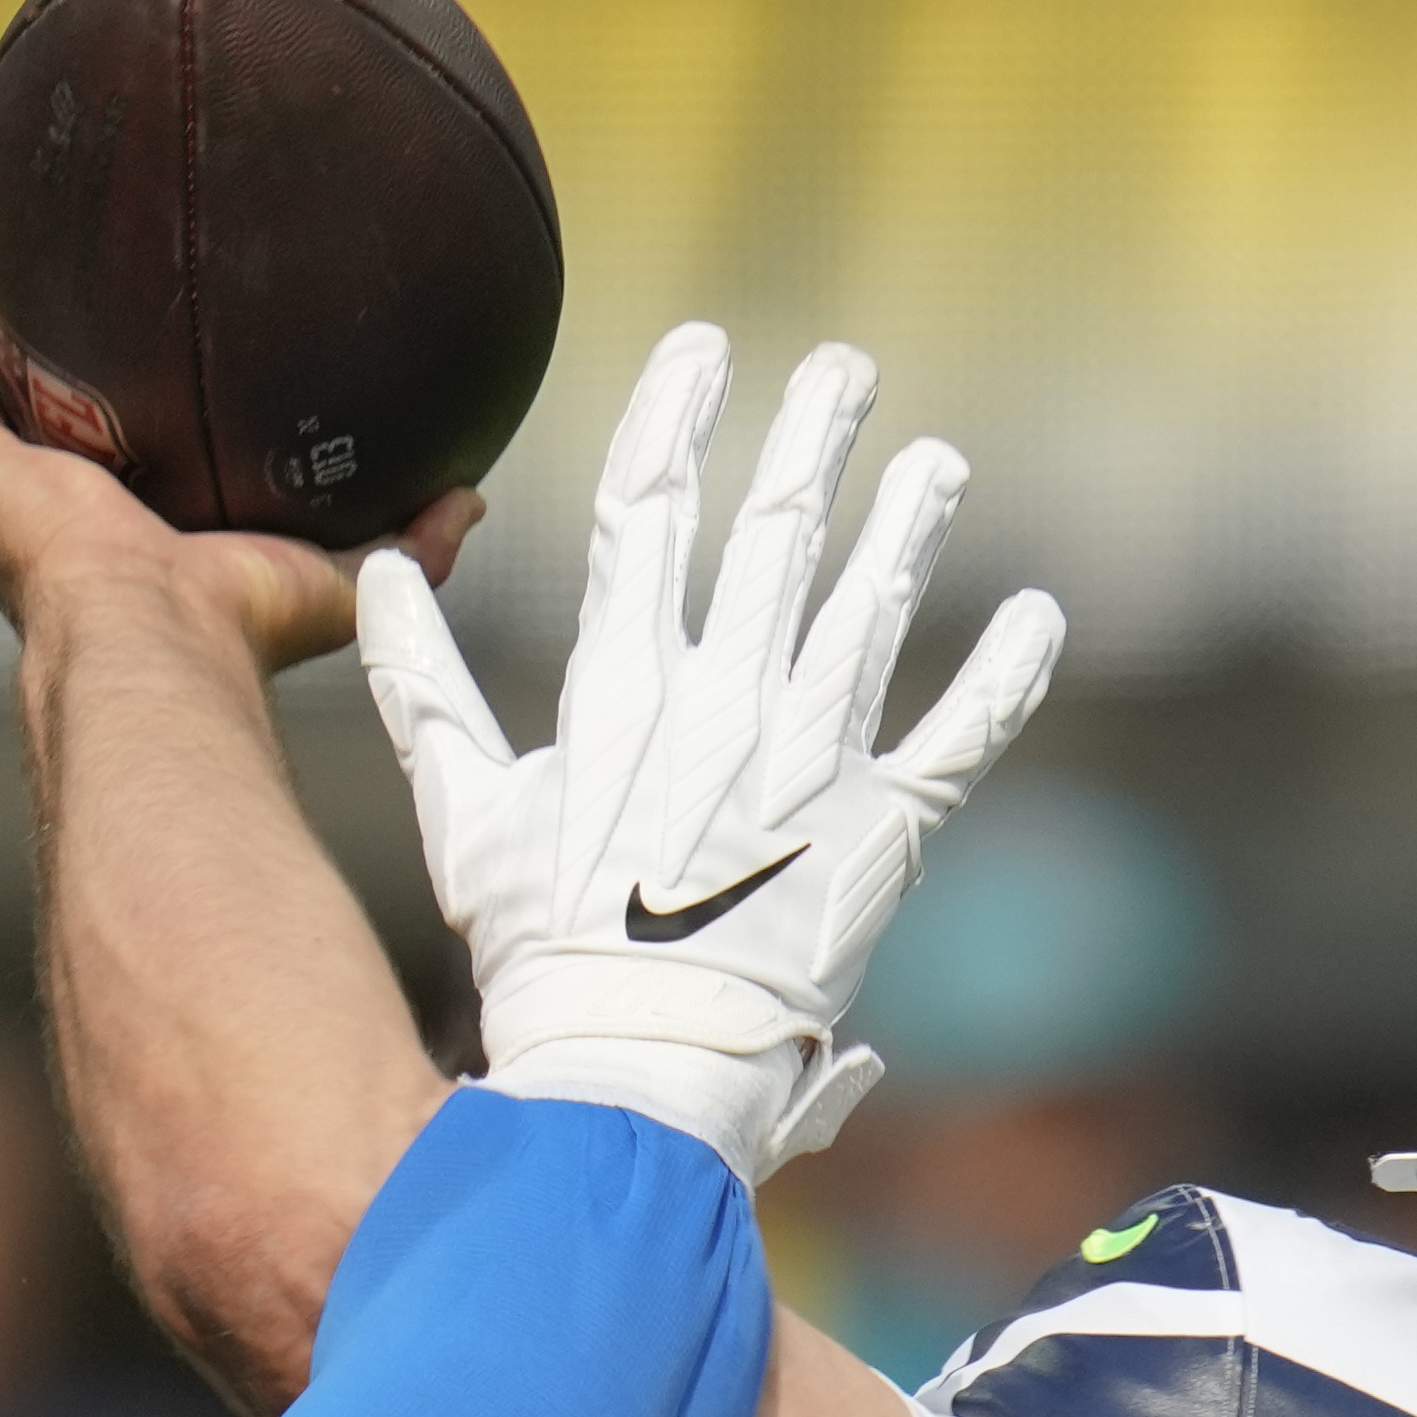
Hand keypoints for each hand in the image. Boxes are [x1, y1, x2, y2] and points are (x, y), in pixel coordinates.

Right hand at [0, 217, 469, 674]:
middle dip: (35, 330)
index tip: (136, 322)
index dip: (122, 386)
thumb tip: (471, 502)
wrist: (158, 642)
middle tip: (45, 251)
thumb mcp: (338, 577)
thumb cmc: (238, 632)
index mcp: (127, 528)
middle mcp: (54, 505)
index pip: (122, 443)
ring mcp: (4, 487)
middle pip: (36, 396)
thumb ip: (406, 542)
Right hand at [356, 320, 1065, 1183]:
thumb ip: (423, 690)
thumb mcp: (463, 813)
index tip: (706, 349)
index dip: (679, 416)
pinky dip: (1007, 671)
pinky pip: (963, 733)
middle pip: (775, 532)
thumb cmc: (539, 953)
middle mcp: (725, 701)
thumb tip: (377, 576)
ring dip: (908, 525)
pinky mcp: (885, 831)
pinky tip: (1039, 615)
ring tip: (936, 463)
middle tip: (848, 372)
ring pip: (871, 609)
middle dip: (815, 439)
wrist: (634, 1067)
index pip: (648, 510)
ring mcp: (812, 761)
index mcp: (621, 687)